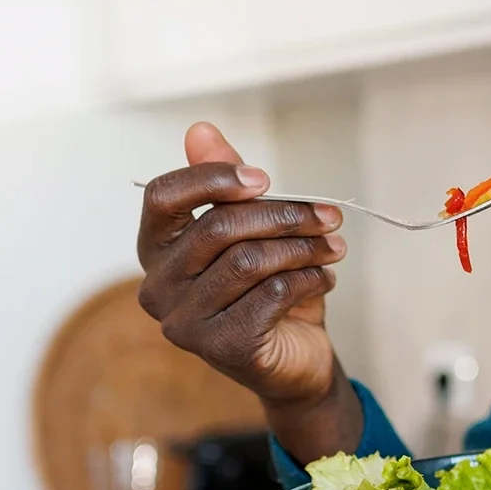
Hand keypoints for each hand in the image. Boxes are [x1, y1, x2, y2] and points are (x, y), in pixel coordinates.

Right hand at [136, 122, 361, 459]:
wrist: (293, 360)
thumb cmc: (266, 288)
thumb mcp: (251, 230)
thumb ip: (226, 184)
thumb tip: (199, 129)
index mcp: (156, 250)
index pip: (162, 197)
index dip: (211, 178)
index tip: (264, 178)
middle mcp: (157, 287)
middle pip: (218, 227)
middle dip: (284, 214)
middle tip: (329, 215)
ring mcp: (184, 323)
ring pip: (250, 260)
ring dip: (304, 247)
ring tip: (334, 247)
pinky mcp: (221, 348)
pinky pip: (272, 293)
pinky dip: (309, 279)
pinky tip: (324, 278)